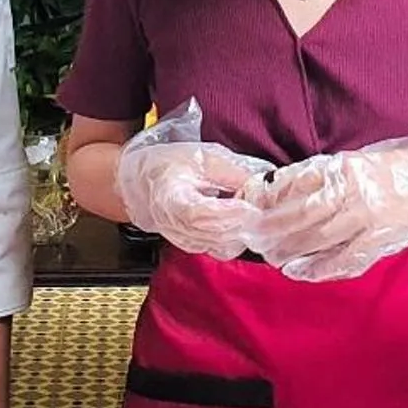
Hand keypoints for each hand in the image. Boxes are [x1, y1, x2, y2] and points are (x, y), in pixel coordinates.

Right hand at [116, 141, 267, 257]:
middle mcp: (174, 226)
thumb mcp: (201, 158)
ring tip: (250, 212)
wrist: (147, 182)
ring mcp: (183, 239)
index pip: (199, 214)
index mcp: (170, 199)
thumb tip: (259, 184)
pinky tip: (241, 221)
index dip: (228, 213)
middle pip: (213, 235)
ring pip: (220, 246)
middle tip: (260, 209)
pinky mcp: (193, 246)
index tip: (250, 206)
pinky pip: (219, 249)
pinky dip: (235, 238)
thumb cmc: (169, 166)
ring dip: (241, 232)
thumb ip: (230, 172)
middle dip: (242, 224)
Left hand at [251, 142, 407, 282]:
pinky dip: (319, 268)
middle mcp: (357, 193)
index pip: (301, 184)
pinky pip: (345, 260)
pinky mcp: (383, 242)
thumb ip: (329, 172)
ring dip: (288, 248)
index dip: (273, 198)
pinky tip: (298, 272)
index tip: (252, 206)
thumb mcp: (364, 160)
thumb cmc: (406, 168)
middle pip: (303, 214)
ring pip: (318, 238)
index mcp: (351, 168)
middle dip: (273, 228)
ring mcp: (371, 220)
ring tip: (267, 253)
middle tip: (250, 236)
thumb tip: (287, 185)